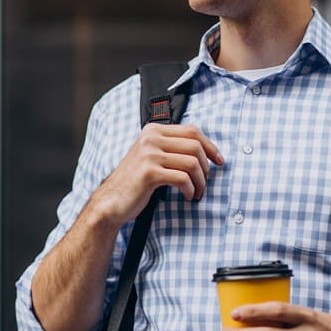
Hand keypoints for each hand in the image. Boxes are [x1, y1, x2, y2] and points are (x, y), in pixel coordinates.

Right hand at [90, 123, 222, 228]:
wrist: (111, 201)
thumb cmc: (135, 181)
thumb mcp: (151, 156)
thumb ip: (170, 147)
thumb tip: (204, 149)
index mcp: (153, 130)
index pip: (192, 131)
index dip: (210, 146)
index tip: (219, 161)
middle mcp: (150, 138)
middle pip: (195, 146)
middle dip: (206, 167)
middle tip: (204, 183)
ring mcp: (149, 154)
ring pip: (192, 163)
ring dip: (200, 181)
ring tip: (197, 192)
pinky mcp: (149, 172)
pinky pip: (183, 178)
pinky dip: (190, 189)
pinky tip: (187, 196)